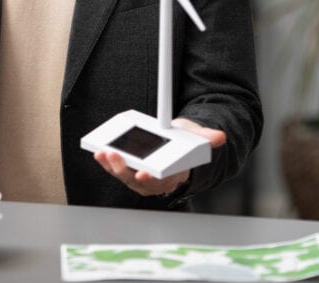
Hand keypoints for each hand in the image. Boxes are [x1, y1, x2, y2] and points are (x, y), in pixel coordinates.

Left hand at [93, 118, 226, 197]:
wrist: (176, 150)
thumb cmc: (185, 145)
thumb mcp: (198, 139)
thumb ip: (207, 138)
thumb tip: (219, 137)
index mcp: (173, 175)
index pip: (162, 180)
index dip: (151, 178)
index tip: (143, 173)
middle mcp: (155, 181)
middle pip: (138, 180)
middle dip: (125, 170)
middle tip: (115, 157)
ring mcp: (140, 177)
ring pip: (125, 176)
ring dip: (112, 167)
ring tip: (104, 154)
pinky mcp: (129, 171)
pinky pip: (116, 169)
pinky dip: (107, 163)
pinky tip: (99, 153)